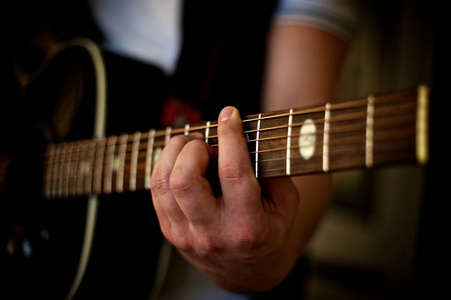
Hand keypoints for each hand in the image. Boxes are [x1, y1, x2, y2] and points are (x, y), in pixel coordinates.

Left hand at [150, 106, 299, 292]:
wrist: (247, 272)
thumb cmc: (269, 230)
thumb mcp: (285, 202)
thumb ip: (271, 169)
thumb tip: (244, 133)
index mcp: (248, 226)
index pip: (233, 173)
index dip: (230, 136)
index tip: (230, 114)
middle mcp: (212, 233)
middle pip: (184, 178)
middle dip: (194, 148)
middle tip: (208, 144)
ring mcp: (186, 235)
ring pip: (163, 182)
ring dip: (175, 153)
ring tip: (194, 149)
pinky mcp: (170, 231)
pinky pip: (156, 189)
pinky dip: (166, 165)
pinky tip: (182, 161)